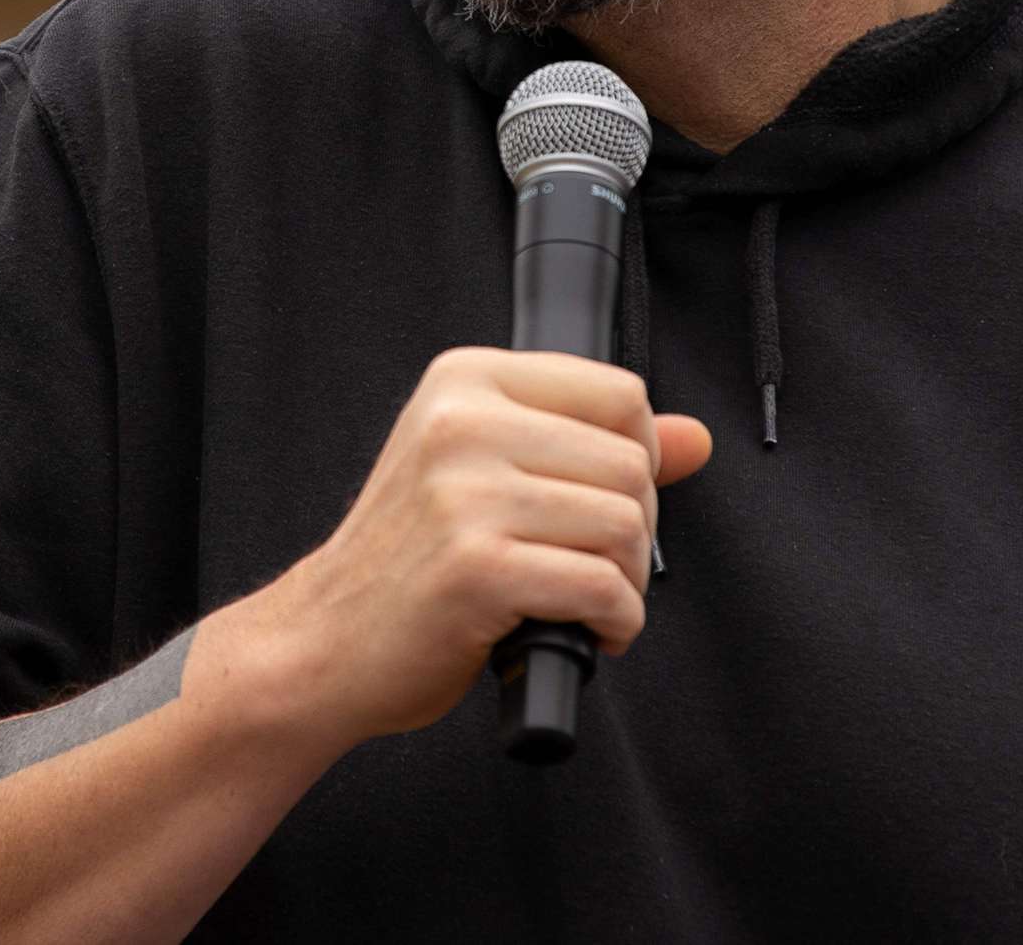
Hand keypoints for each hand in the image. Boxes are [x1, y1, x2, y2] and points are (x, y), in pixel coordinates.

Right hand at [241, 348, 713, 749]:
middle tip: (588, 563)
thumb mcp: (487, 472)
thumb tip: (696, 438)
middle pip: (632, 463)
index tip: (601, 499)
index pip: (619, 393)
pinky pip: (602, 588)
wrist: (326, 639)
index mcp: (465, 382)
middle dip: (634, 530)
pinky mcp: (476, 568)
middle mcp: (463, 423)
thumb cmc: (408, 560)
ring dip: (625, 582)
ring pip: (625, 525)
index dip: (636, 456)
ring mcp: (465, 494)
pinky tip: (584, 630)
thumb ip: (590, 444)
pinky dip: (614, 622)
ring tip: (581, 598)